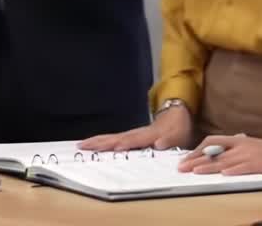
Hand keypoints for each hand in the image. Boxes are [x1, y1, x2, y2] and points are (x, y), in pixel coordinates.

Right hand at [78, 105, 194, 151]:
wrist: (176, 114)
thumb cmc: (178, 128)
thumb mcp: (179, 135)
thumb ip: (170, 140)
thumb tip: (159, 145)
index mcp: (149, 135)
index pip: (134, 140)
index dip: (124, 144)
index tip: (113, 147)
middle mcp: (137, 134)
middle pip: (116, 137)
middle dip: (101, 142)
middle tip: (84, 145)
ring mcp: (132, 133)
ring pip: (112, 137)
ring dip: (98, 141)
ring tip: (82, 144)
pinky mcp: (131, 135)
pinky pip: (114, 138)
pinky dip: (102, 140)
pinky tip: (94, 144)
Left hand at [178, 134, 261, 177]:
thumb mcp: (250, 146)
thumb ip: (235, 149)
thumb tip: (218, 155)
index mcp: (237, 140)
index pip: (211, 142)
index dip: (197, 150)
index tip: (186, 159)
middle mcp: (240, 146)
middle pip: (214, 153)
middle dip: (195, 160)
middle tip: (181, 167)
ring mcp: (250, 155)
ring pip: (225, 161)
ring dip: (209, 166)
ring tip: (194, 171)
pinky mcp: (260, 164)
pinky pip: (244, 167)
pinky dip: (233, 171)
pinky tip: (224, 174)